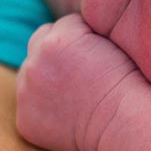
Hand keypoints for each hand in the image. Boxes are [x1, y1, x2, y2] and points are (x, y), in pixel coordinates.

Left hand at [16, 14, 142, 150]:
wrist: (124, 125)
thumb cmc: (125, 82)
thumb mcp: (107, 39)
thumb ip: (80, 31)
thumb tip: (67, 30)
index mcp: (54, 40)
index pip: (63, 25)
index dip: (82, 38)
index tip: (96, 54)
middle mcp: (34, 64)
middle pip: (39, 43)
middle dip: (56, 52)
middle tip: (80, 71)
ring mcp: (26, 94)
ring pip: (30, 73)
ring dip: (46, 77)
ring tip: (74, 93)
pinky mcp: (25, 120)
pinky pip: (30, 104)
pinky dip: (43, 107)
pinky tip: (67, 113)